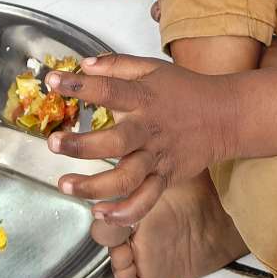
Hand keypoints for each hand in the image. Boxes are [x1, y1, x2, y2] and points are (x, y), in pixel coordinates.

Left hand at [45, 54, 234, 225]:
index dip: (79, 85)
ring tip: (65, 185)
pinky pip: (145, 200)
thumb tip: (84, 65)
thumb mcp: (151, 68)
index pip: (108, 90)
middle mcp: (149, 129)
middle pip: (114, 141)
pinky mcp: (166, 178)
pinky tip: (101, 213)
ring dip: (94, 186)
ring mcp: (157, 157)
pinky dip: (125, 212)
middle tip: (53, 143)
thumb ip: (117, 65)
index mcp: (143, 98)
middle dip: (81, 145)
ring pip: (126, 178)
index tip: (52, 82)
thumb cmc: (184, 90)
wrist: (224, 116)